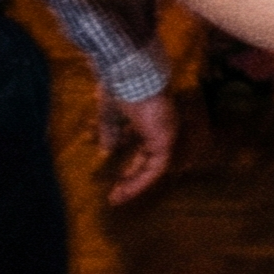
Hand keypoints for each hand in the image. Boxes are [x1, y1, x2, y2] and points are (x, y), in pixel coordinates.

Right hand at [96, 88, 175, 203]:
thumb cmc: (121, 89)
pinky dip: (140, 181)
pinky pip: (155, 168)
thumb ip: (110, 132)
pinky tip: (124, 190)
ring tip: (116, 198)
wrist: (130, 76)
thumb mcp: (110, 115)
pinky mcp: (165, 141)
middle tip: (115, 192)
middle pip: (148, 158)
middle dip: (132, 176)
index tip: (113, 175)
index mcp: (150, 118)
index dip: (128, 160)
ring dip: (135, 183)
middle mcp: (161, 127)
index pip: (142, 145)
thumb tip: (107, 150)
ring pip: (153, 166)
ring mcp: (166, 133)